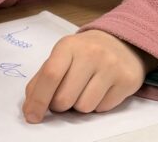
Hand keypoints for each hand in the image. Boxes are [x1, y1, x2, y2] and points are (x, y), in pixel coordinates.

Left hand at [23, 29, 157, 122]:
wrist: (119, 42)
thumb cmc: (83, 52)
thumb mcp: (61, 55)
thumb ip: (43, 77)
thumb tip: (30, 105)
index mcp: (68, 46)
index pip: (50, 75)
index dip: (38, 99)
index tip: (31, 116)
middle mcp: (90, 54)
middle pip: (65, 98)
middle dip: (58, 105)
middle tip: (62, 97)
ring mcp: (111, 67)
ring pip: (84, 107)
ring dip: (78, 106)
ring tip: (82, 90)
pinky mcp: (127, 81)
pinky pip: (103, 109)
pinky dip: (96, 106)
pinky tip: (99, 90)